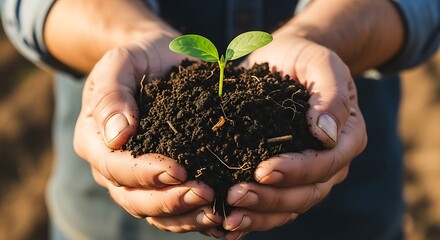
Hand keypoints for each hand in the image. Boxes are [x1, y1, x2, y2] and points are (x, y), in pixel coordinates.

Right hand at [73, 37, 222, 233]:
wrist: (158, 60)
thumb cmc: (139, 58)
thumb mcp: (121, 62)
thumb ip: (111, 93)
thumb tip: (116, 136)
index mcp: (94, 140)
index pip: (115, 166)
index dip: (146, 173)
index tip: (179, 170)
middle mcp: (111, 166)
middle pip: (133, 198)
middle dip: (169, 200)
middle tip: (205, 193)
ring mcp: (136, 177)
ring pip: (153, 211)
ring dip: (184, 215)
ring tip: (216, 210)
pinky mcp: (161, 180)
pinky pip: (172, 209)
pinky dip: (193, 216)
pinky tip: (219, 216)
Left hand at [223, 32, 366, 238]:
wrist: (286, 60)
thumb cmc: (304, 59)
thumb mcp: (321, 64)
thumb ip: (331, 94)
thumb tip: (326, 133)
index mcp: (345, 137)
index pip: (325, 164)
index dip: (296, 171)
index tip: (263, 169)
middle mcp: (330, 163)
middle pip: (306, 193)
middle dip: (271, 198)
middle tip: (235, 195)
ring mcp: (307, 174)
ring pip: (289, 206)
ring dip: (258, 215)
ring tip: (227, 217)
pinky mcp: (284, 177)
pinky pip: (273, 205)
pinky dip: (252, 217)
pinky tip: (226, 224)